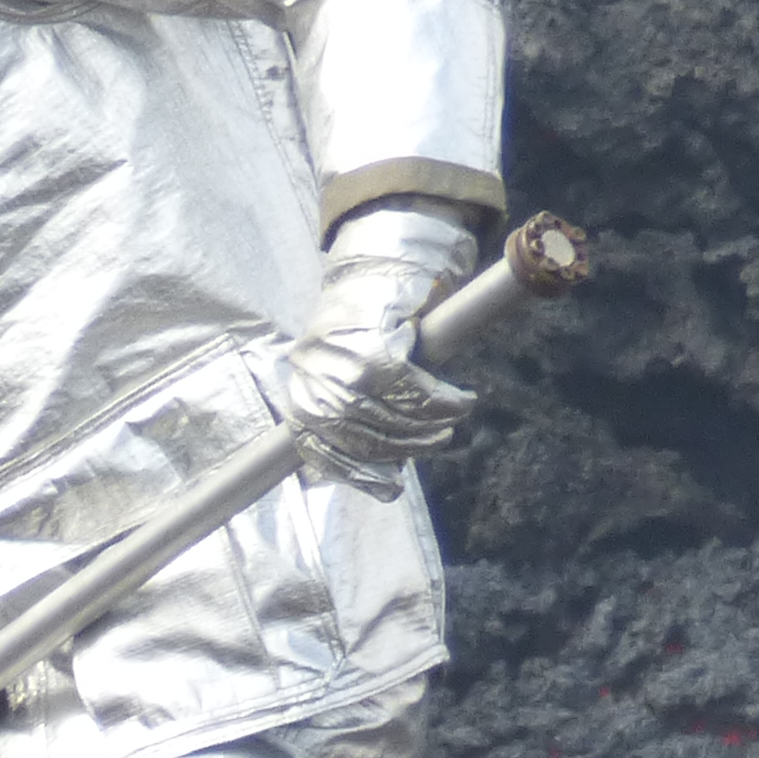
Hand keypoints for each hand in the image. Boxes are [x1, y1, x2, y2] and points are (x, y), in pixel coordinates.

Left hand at [286, 203, 481, 495]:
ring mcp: (338, 364)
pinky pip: (409, 387)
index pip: (323, 453)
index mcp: (300, 398)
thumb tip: (383, 482)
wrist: (375, 270)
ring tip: (451, 421)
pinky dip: (440, 400)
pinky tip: (458, 400)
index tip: (391, 487)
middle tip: (439, 441)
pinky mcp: (369, 344)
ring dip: (428, 425)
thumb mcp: (345, 380)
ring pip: (387, 415)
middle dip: (407, 447)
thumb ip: (355, 424)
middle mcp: (311, 384)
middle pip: (363, 437)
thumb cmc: (361, 333)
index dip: (359, 475)